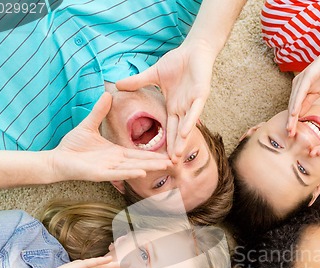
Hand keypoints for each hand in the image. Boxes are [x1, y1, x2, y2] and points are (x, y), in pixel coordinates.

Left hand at [52, 93, 171, 181]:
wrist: (57, 158)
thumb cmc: (72, 146)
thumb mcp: (88, 125)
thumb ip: (99, 112)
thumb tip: (107, 94)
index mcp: (115, 152)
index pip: (138, 153)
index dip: (153, 152)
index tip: (167, 152)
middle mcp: (115, 163)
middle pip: (140, 161)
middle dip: (157, 161)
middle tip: (174, 161)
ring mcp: (108, 170)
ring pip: (132, 168)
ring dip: (148, 167)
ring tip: (164, 166)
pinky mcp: (99, 174)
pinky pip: (116, 174)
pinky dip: (128, 173)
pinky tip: (141, 172)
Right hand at [116, 41, 215, 159]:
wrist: (194, 50)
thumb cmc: (177, 62)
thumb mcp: (153, 74)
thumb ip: (137, 82)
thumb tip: (117, 85)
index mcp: (173, 107)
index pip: (168, 128)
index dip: (165, 142)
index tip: (158, 157)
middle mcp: (183, 109)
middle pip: (178, 132)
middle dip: (174, 148)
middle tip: (169, 165)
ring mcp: (193, 103)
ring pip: (187, 125)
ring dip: (182, 140)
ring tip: (177, 155)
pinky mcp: (201, 94)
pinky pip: (195, 110)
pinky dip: (190, 121)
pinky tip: (186, 132)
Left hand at [287, 49, 319, 135]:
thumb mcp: (317, 92)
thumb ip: (308, 102)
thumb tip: (300, 115)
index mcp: (299, 89)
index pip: (295, 108)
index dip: (293, 121)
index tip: (292, 133)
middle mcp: (297, 84)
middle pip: (292, 106)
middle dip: (290, 121)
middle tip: (289, 134)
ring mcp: (301, 80)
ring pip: (294, 101)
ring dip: (291, 116)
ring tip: (290, 128)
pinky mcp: (307, 76)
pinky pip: (300, 92)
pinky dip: (297, 103)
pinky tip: (294, 113)